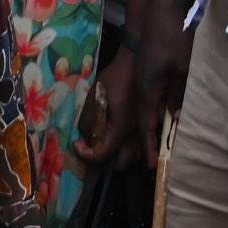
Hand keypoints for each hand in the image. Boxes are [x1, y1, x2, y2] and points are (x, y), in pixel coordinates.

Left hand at [74, 50, 140, 168]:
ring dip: (119, 155)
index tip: (77, 144)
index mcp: (119, 129)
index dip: (86, 156)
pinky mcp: (150, 125)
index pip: (101, 156)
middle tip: (93, 147)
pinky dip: (131, 148)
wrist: (136, 63)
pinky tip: (120, 137)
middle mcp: (135, 135)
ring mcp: (145, 131)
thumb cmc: (113, 77)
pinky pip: (142, 146)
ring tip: (106, 143)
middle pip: (121, 164)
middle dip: (105, 161)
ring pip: (135, 158)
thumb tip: (85, 136)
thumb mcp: (93, 98)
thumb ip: (88, 120)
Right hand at [135, 9, 193, 166]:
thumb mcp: (183, 68)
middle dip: (144, 142)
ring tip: (152, 144)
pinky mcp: (144, 71)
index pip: (147, 124)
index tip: (153, 165)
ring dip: (147, 128)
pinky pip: (145, 98)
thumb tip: (178, 116)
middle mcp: (139, 87)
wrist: (161, 9)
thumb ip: (179, 94)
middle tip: (148, 162)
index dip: (151, 145)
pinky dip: (150, 112)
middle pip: (140, 120)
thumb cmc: (174, 38)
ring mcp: (140, 78)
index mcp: (147, 89)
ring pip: (142, 110)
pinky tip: (158, 114)